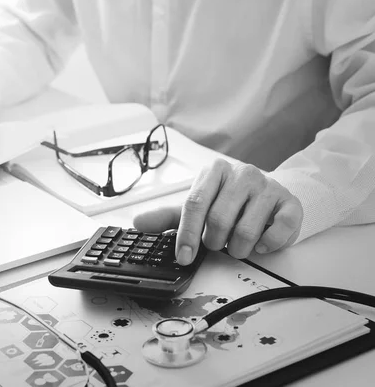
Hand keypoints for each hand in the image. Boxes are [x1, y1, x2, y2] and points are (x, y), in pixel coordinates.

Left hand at [134, 159, 302, 264]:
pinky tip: (260, 241)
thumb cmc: (228, 201)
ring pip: (245, 231)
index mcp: (215, 171)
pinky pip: (277, 232)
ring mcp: (268, 186)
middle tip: (217, 243)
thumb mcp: (197, 206)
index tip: (184, 256)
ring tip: (237, 243)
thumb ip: (167, 217)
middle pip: (218, 220)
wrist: (269, 195)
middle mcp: (242, 174)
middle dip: (214, 242)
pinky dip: (266, 245)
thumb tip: (138, 223)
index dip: (187, 234)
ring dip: (238, 248)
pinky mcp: (290, 203)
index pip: (195, 203)